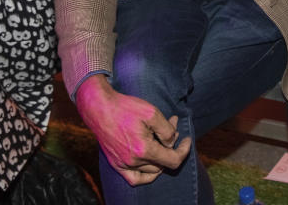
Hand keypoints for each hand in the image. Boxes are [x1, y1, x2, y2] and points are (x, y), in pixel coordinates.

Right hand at [76, 75, 190, 184]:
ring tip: (162, 138)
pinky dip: (146, 175)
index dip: (184, 150)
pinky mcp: (116, 164)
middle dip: (172, 147)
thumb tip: (172, 142)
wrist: (100, 108)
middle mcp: (133, 161)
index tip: (187, 139)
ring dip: (161, 156)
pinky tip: (152, 163)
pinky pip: (134, 179)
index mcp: (144, 150)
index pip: (173, 160)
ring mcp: (123, 165)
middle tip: (172, 128)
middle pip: (163, 163)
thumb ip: (167, 130)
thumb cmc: (126, 108)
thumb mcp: (153, 113)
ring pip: (151, 170)